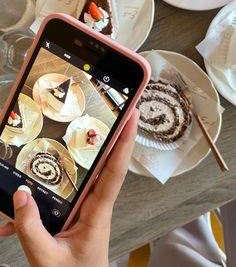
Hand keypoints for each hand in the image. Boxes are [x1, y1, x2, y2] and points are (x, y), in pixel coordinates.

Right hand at [0, 110, 138, 266]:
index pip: (114, 171)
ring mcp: (85, 207)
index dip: (124, 142)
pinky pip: (63, 192)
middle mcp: (95, 204)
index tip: (132, 115)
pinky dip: (46, 189)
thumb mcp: (48, 259)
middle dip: (106, 135)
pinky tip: (22, 202)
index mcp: (97, 213)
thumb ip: (32, 230)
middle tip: (109, 109)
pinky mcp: (73, 212)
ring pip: (82, 173)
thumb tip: (21, 195)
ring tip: (67, 132)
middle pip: (103, 162)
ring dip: (76, 155)